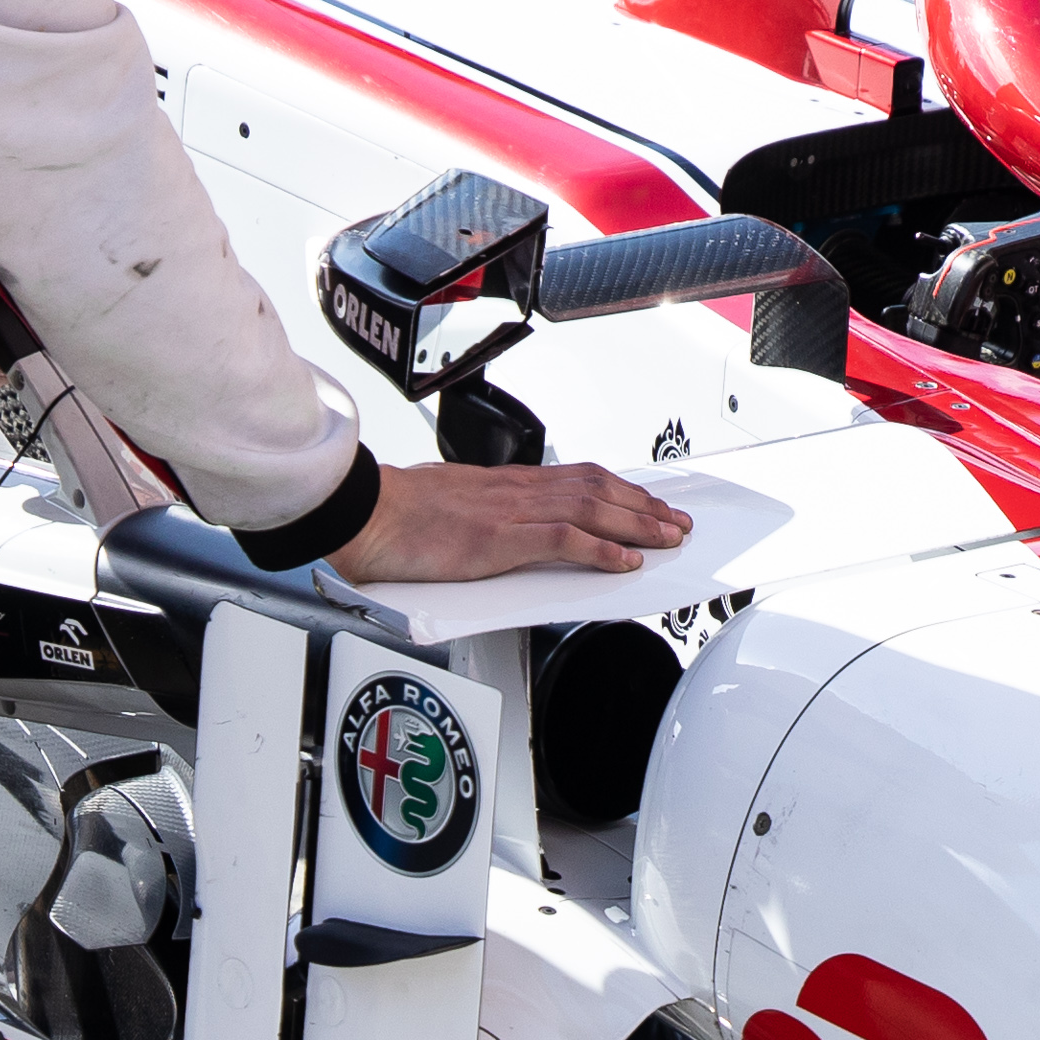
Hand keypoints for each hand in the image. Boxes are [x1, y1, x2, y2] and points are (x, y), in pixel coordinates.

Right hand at [337, 458, 695, 585]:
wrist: (363, 511)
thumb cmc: (394, 512)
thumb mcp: (450, 507)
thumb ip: (482, 516)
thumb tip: (495, 530)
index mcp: (505, 484)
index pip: (579, 478)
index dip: (621, 489)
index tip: (647, 502)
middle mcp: (516, 491)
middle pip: (598, 489)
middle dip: (645, 506)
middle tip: (677, 522)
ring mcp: (511, 513)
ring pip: (593, 509)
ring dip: (638, 525)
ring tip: (667, 540)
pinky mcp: (500, 538)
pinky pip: (564, 540)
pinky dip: (601, 549)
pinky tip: (625, 561)